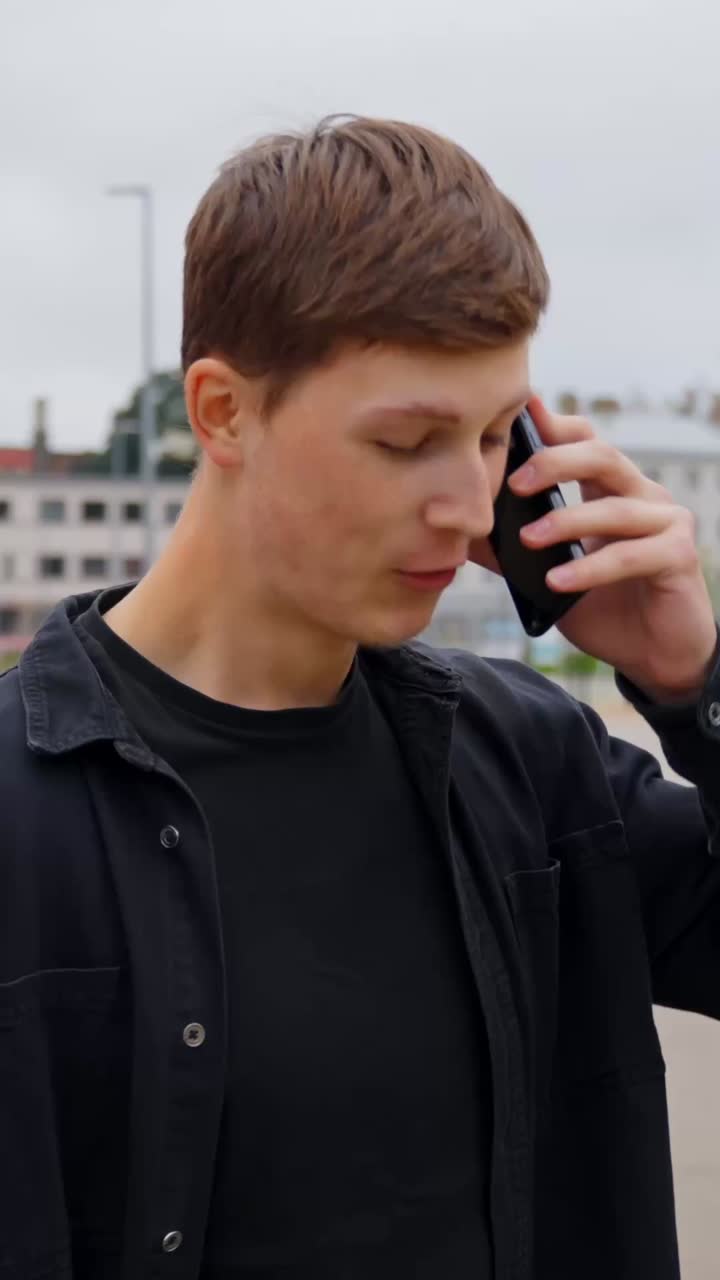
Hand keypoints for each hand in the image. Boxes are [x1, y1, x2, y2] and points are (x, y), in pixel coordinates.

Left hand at [470, 395, 717, 700]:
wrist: (654, 654)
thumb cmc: (603, 608)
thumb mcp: (547, 574)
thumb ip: (510, 549)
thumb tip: (455, 532)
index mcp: (610, 490)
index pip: (584, 441)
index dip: (553, 427)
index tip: (516, 421)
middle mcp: (642, 495)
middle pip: (602, 456)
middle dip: (555, 462)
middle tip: (516, 484)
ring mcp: (665, 522)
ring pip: (615, 508)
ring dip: (567, 521)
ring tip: (528, 539)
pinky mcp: (678, 556)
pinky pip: (631, 555)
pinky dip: (590, 568)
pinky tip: (558, 581)